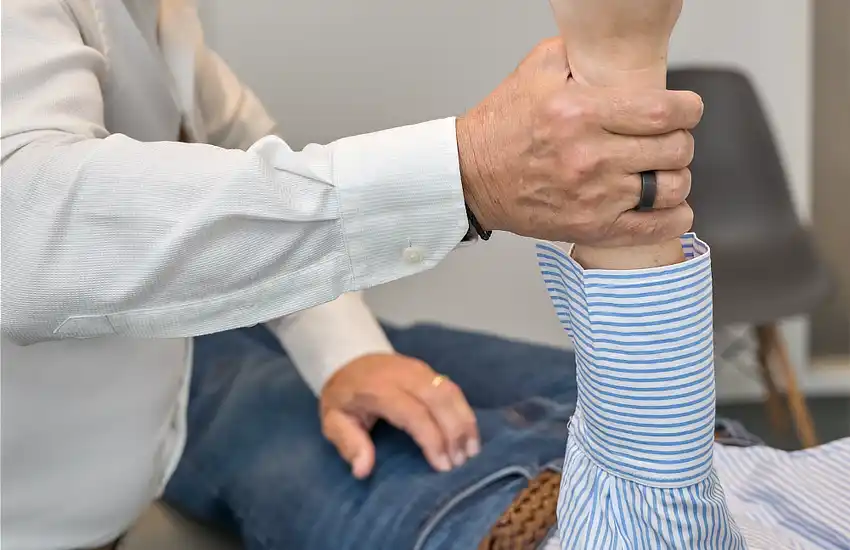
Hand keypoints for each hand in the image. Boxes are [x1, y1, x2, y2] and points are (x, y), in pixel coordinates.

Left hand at [320, 353, 479, 478]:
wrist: (348, 358)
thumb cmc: (343, 396)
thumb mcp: (333, 421)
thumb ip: (348, 443)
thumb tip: (363, 470)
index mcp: (379, 389)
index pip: (414, 413)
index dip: (432, 439)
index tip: (443, 466)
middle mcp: (404, 375)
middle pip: (439, 400)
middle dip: (455, 433)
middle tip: (461, 463)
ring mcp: (419, 369)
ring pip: (450, 392)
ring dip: (465, 422)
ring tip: (471, 451)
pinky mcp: (429, 370)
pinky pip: (452, 388)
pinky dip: (464, 411)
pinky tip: (470, 433)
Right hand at [456, 38, 702, 246]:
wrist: (472, 177)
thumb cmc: (501, 128)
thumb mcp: (536, 71)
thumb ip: (580, 54)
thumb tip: (615, 50)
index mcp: (580, 114)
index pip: (662, 111)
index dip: (688, 109)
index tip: (686, 109)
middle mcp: (590, 157)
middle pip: (674, 149)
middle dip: (681, 140)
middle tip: (668, 138)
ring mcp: (593, 197)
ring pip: (671, 188)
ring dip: (676, 177)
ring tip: (661, 170)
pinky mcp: (591, 227)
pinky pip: (655, 227)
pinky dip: (674, 217)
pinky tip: (668, 205)